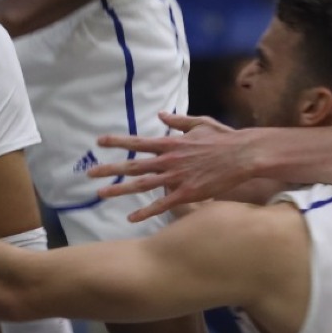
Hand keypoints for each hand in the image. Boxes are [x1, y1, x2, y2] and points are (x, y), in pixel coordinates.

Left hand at [86, 113, 253, 221]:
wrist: (243, 155)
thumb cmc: (223, 138)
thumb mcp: (200, 123)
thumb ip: (178, 121)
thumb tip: (161, 115)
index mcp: (171, 143)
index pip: (138, 142)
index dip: (118, 141)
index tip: (99, 141)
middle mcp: (169, 160)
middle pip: (133, 165)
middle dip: (109, 168)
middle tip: (89, 172)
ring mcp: (176, 177)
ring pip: (142, 185)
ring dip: (120, 189)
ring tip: (101, 193)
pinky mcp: (187, 193)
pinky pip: (162, 204)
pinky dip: (146, 212)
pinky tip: (131, 218)